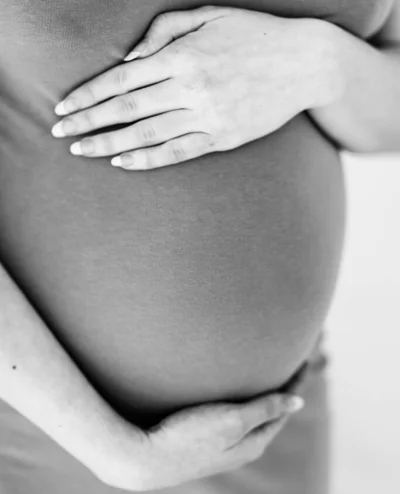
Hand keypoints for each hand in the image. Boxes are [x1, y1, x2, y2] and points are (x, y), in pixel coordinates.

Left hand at [51, 6, 332, 169]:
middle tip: (60, 134)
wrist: (305, 63)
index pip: (122, 80)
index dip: (88, 95)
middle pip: (126, 110)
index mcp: (184, 55)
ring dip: (109, 144)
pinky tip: (123, 162)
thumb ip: (163, 32)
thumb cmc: (254, 34)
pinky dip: (148, 159)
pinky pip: (178, 152)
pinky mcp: (223, 139)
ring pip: (147, 134)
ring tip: (82, 152)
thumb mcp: (209, 15)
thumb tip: (128, 63)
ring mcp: (209, 116)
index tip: (64, 108)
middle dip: (88, 122)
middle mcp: (192, 88)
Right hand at [97, 383, 305, 491]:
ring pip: (252, 420)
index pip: (283, 410)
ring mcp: (222, 448)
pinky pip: (234, 422)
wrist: (144, 459)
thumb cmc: (188, 436)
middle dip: (282, 392)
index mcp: (253, 444)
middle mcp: (241, 449)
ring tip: (267, 379)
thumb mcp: (231, 420)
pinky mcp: (203, 443)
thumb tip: (299, 402)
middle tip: (291, 366)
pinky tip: (234, 398)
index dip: (295, 385)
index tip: (303, 360)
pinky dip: (243, 405)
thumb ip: (264, 410)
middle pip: (270, 416)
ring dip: (262, 399)